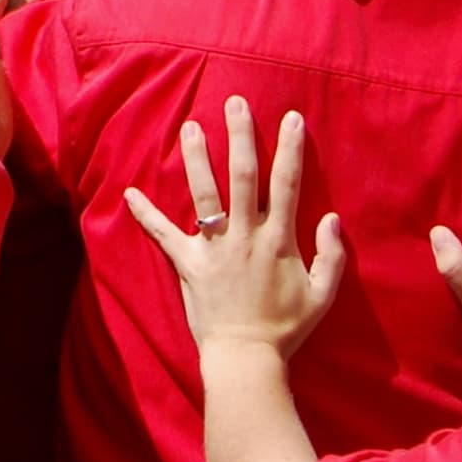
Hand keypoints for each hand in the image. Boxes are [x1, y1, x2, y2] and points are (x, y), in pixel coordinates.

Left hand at [122, 96, 349, 359]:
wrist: (247, 358)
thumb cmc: (286, 329)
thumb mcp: (322, 296)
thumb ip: (332, 256)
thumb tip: (332, 219)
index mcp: (278, 241)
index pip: (287, 184)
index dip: (290, 149)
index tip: (291, 118)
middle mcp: (244, 236)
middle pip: (242, 176)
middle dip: (239, 136)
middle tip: (234, 103)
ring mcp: (214, 248)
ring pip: (204, 194)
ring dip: (197, 158)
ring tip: (190, 126)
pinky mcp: (188, 264)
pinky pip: (164, 236)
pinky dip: (145, 215)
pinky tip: (128, 194)